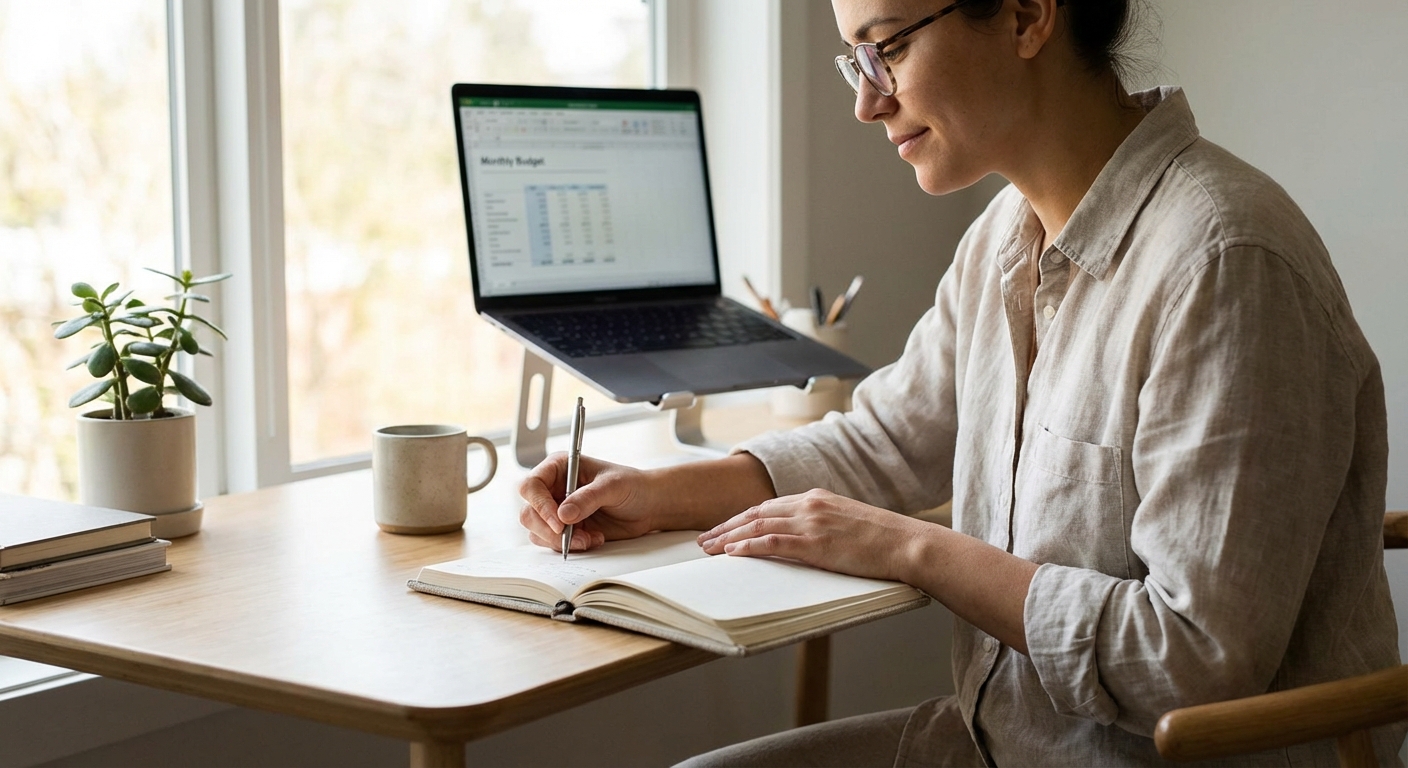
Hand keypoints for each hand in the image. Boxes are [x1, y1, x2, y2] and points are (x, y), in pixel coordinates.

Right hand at [518, 453, 658, 552]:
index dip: (540, 505)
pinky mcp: (564, 530)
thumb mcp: (613, 486)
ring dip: (562, 541)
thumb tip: (563, 514)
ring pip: (537, 532)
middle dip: (549, 530)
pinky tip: (593, 539)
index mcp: (559, 468)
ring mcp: (556, 511)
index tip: (558, 522)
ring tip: (590, 538)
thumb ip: (588, 498)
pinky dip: (571, 546)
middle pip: (529, 513)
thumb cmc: (632, 485)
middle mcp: (553, 489)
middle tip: (572, 537)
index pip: (532, 485)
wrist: (647, 506)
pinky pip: (553, 544)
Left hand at [696, 489, 925, 581]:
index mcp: (816, 498)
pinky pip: (772, 542)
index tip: (722, 530)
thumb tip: (806, 537)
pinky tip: (732, 554)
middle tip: (703, 541)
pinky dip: (749, 547)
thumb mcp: (847, 522)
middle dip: (726, 527)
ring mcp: (811, 523)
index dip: (740, 518)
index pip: (767, 506)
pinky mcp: (815, 543)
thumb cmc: (883, 539)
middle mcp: (809, 505)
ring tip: (708, 550)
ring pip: (757, 526)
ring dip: (728, 538)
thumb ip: (823, 523)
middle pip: (755, 513)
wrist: (906, 543)